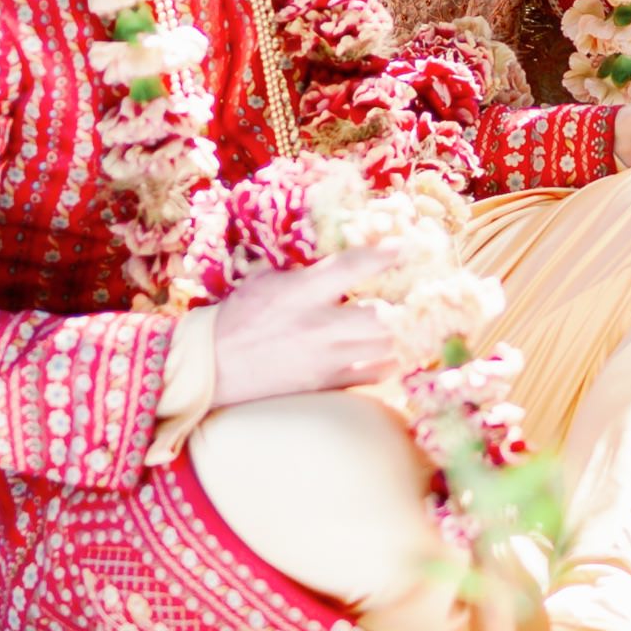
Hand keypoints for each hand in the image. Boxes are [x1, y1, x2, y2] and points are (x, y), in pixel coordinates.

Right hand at [210, 246, 403, 408]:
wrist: (213, 368)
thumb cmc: (237, 317)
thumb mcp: (264, 281)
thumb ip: (301, 270)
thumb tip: (331, 250)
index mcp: (301, 293)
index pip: (351, 268)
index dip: (383, 255)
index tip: (405, 246)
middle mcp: (318, 327)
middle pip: (382, 318)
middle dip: (405, 304)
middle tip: (418, 291)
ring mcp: (326, 360)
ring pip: (385, 348)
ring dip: (402, 331)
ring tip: (412, 317)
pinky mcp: (326, 385)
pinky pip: (374, 375)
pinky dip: (388, 361)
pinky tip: (391, 349)